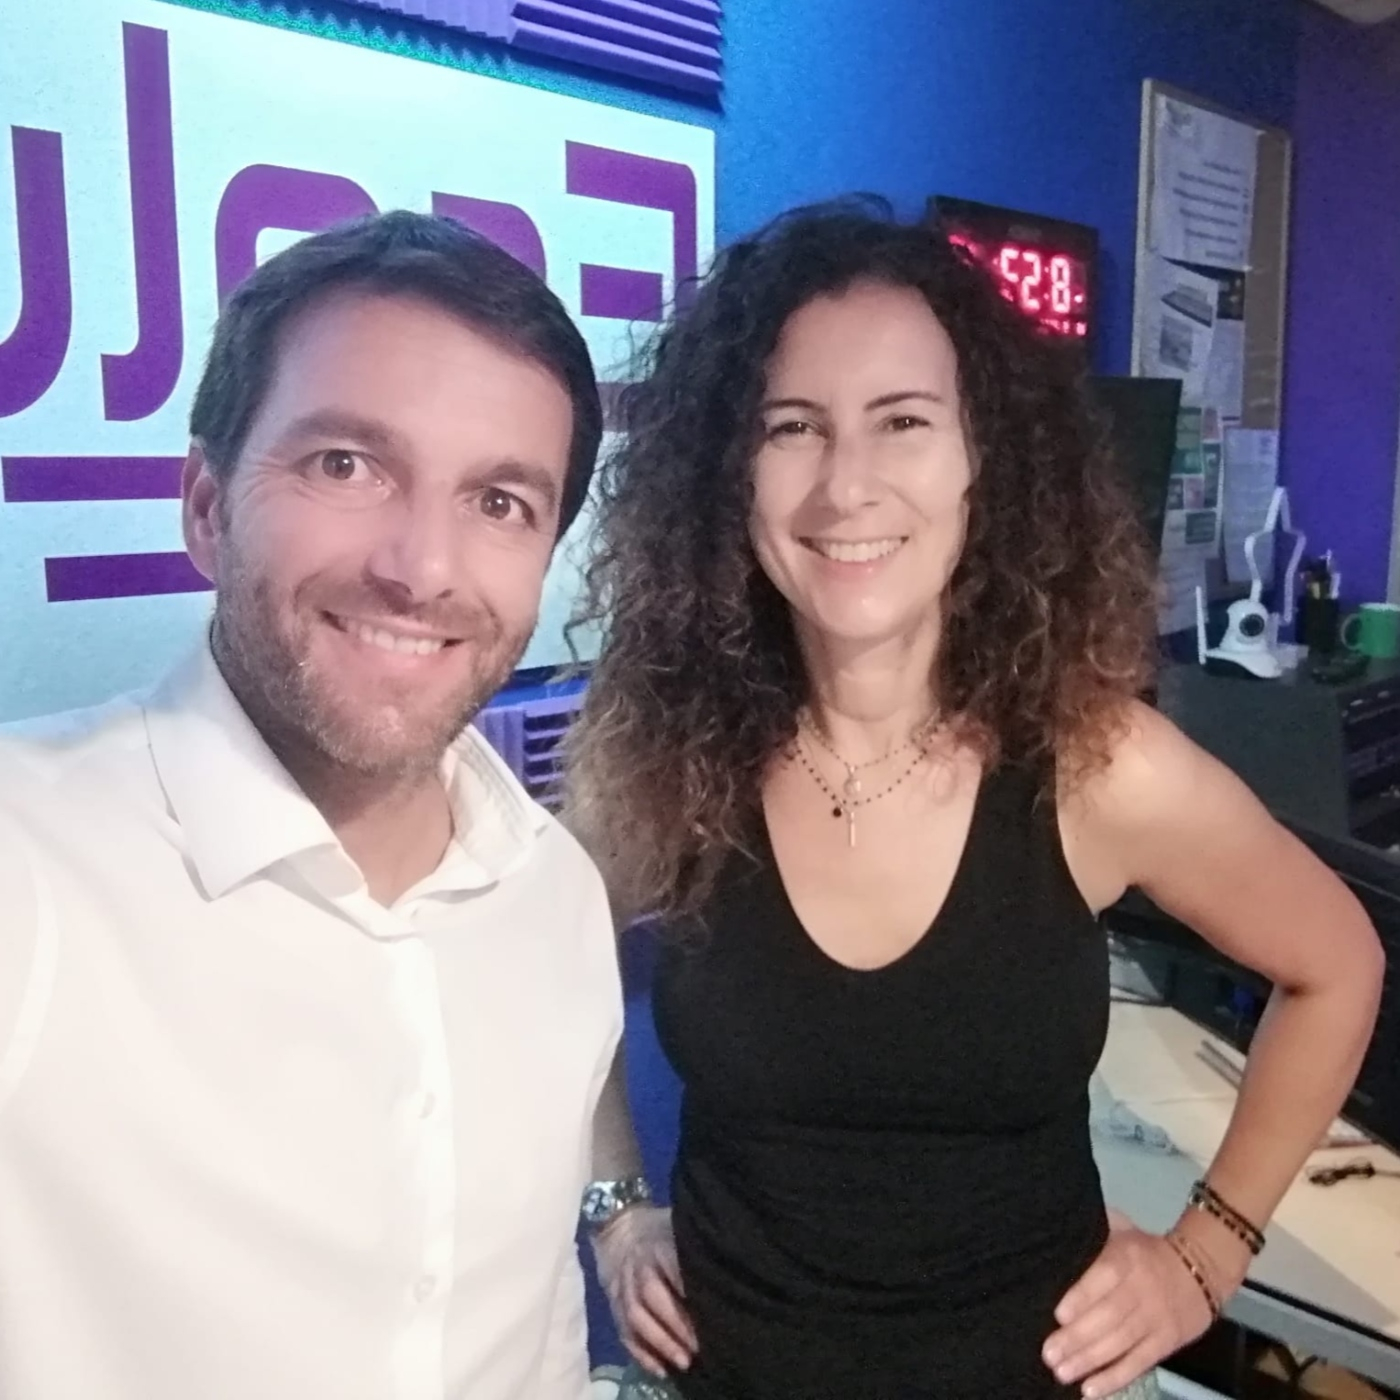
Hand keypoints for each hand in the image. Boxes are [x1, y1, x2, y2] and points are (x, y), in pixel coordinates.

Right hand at [591, 1204, 696, 1377]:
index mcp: (658, 1243)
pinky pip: (624, 1333)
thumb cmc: (662, 1233)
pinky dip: (641, 1354)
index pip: (672, 1265)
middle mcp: (637, 1265)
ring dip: (660, 1342)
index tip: (710, 1309)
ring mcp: (622, 1286)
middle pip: (652, 1294)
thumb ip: (696, 1249)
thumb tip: (734, 1264)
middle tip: (700, 1346)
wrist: (620, 1229)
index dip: (686, 1287)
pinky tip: (661, 1369)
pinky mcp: (613, 1306)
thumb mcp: (679, 1230)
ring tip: (684, 1362)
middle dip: (676, 1323)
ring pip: (635, 1317)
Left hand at [1041, 1211, 1219, 1397]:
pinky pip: (1139, 1363)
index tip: (1059, 1316)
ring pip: (1121, 1343)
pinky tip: (1091, 1391)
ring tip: (1062, 1373)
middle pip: (1109, 1317)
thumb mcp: (1122, 1229)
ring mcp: (1156, 1319)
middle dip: (1077, 1338)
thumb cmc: (1145, 1250)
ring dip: (1090, 1361)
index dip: (1082, 1297)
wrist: (1200, 1268)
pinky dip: (1115, 1379)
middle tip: (1049, 1354)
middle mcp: (1142, 1289)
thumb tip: (1059, 1227)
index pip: (1105, 1277)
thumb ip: (1095, 1229)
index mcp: (1128, 1257)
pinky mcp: (1166, 1343)